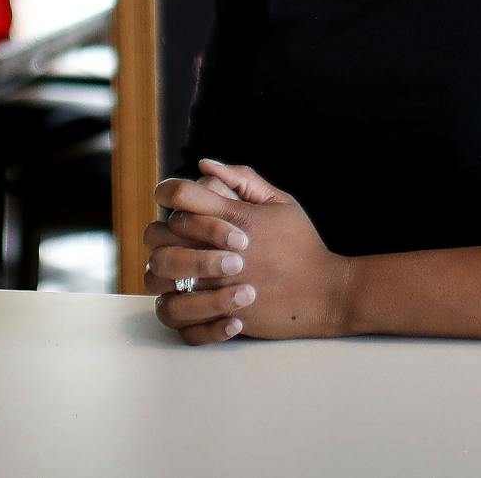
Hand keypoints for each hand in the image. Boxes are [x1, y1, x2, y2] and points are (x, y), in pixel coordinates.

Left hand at [153, 159, 352, 341]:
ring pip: (158, 276)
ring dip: (165, 270)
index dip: (169, 191)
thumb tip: (204, 164)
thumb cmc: (300, 244)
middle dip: (163, 232)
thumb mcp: (280, 202)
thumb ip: (243, 179)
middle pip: (159, 234)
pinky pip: (175, 314)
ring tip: (182, 269)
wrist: (322, 292)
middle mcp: (218, 248)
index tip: (173, 198)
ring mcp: (215, 285)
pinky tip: (194, 297)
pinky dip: (177, 305)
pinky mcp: (215, 316)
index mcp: (234, 217)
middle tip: (178, 237)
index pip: (181, 193)